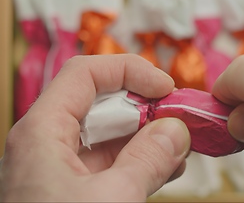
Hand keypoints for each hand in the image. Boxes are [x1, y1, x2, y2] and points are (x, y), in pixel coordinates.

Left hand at [0, 54, 189, 201]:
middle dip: (146, 107)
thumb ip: (148, 160)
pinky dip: (140, 160)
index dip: (129, 71)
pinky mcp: (75, 191)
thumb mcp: (111, 201)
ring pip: (110, 134)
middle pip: (102, 103)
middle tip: (182, 118)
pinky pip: (112, 163)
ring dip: (148, 136)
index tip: (165, 87)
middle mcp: (48, 143)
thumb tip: (176, 130)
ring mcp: (61, 168)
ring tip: (182, 144)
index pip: (86, 74)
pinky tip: (168, 167)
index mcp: (43, 132)